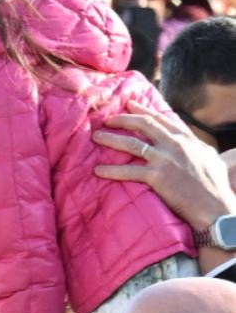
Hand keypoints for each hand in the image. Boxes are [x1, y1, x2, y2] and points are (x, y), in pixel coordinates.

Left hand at [93, 100, 235, 231]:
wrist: (216, 207)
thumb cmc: (216, 186)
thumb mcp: (210, 158)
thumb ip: (198, 147)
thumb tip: (193, 143)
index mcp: (187, 139)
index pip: (162, 118)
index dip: (144, 109)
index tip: (130, 104)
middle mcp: (174, 144)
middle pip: (143, 124)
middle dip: (123, 119)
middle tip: (107, 119)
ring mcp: (164, 159)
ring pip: (131, 143)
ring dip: (110, 139)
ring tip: (96, 137)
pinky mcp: (157, 176)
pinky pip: (128, 171)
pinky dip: (111, 171)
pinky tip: (98, 170)